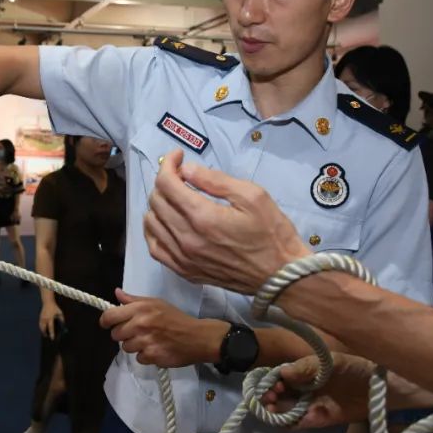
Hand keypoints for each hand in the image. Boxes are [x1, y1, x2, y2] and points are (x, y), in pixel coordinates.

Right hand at [39, 301, 64, 338]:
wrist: (48, 302)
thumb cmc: (55, 308)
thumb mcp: (60, 313)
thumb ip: (62, 319)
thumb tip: (63, 326)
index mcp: (50, 318)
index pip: (51, 327)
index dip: (51, 333)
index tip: (52, 338)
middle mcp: (45, 319)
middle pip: (44, 328)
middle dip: (45, 333)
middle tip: (47, 337)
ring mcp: (42, 318)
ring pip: (41, 327)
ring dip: (42, 331)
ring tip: (45, 335)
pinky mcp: (40, 317)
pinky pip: (40, 324)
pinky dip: (41, 328)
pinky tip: (43, 330)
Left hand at [100, 289, 223, 367]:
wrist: (197, 337)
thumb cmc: (175, 318)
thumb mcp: (156, 303)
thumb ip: (134, 300)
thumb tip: (116, 293)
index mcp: (140, 308)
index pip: (110, 316)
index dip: (105, 321)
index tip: (108, 324)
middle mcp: (140, 324)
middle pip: (115, 334)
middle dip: (123, 334)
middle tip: (136, 332)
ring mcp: (145, 341)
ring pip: (126, 348)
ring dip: (134, 346)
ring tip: (148, 340)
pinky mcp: (151, 356)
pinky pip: (138, 358)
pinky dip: (145, 355)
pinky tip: (156, 349)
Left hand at [144, 151, 309, 294]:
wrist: (280, 276)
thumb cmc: (271, 233)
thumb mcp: (252, 196)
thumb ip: (215, 180)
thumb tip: (186, 170)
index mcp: (202, 217)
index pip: (167, 184)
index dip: (168, 164)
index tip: (178, 156)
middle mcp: (187, 238)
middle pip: (157, 201)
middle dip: (164, 181)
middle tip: (181, 175)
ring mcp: (183, 258)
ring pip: (152, 223)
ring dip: (158, 204)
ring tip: (175, 197)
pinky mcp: (185, 271)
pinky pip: (156, 248)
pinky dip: (154, 230)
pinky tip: (165, 222)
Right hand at [261, 353, 375, 428]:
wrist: (380, 387)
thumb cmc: (356, 367)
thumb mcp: (332, 361)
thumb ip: (308, 366)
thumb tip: (283, 372)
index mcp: (305, 371)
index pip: (281, 375)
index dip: (272, 379)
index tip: (271, 383)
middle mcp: (305, 387)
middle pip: (280, 393)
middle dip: (269, 395)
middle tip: (269, 397)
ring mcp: (311, 404)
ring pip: (286, 409)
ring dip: (275, 409)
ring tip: (271, 408)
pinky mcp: (320, 419)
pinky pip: (299, 422)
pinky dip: (289, 422)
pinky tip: (284, 418)